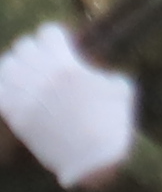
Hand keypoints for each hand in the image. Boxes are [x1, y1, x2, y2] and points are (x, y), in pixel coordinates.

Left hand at [0, 26, 132, 190]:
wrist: (91, 158)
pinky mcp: (14, 116)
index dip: (55, 36)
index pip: (47, 32)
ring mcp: (24, 96)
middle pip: (22, 46)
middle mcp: (41, 77)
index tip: (62, 43)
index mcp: (67, 65)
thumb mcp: (119, 88)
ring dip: (16, 65)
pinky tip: (16, 91)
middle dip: (34, 49)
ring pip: (5, 66)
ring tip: (26, 73)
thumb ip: (100, 72)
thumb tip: (89, 71)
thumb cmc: (112, 122)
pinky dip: (5, 87)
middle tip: (44, 58)